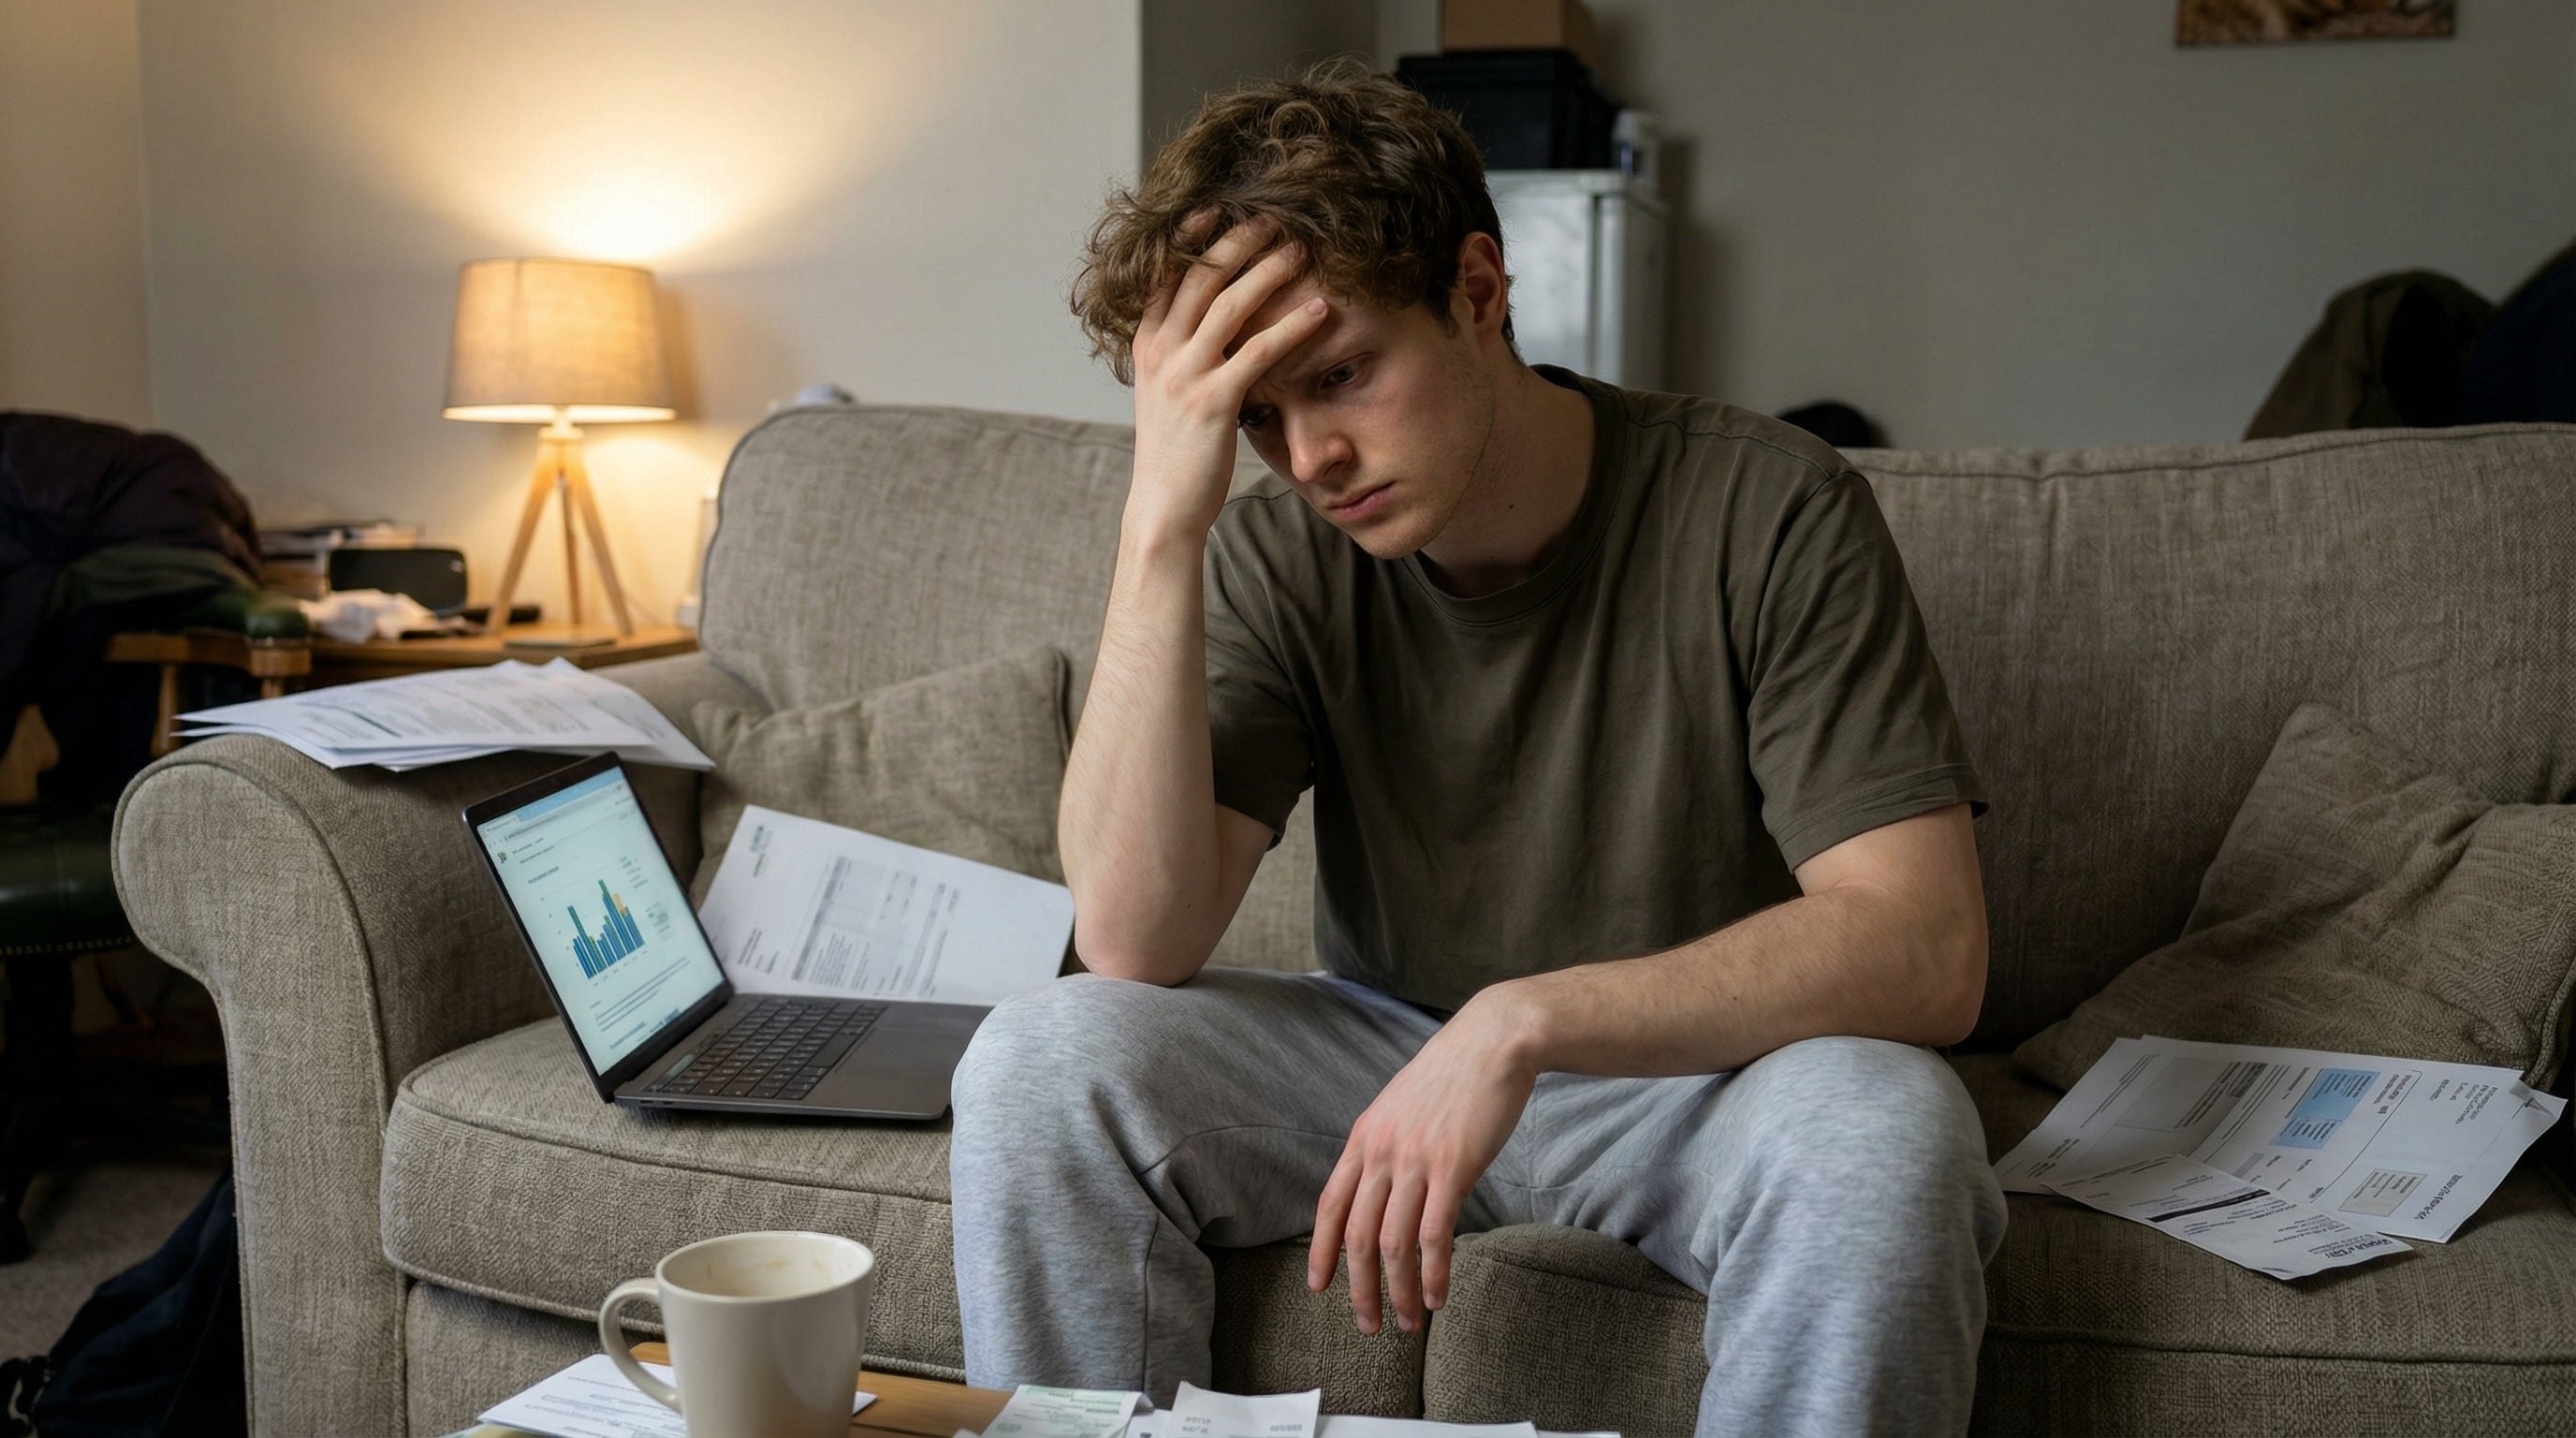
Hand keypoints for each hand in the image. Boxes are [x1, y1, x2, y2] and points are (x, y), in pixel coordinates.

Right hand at [1125, 215, 1329, 540]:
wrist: (1163, 507)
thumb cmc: (1174, 454)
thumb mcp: (1166, 394)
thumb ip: (1182, 357)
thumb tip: (1210, 330)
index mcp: (1147, 344)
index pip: (1166, 275)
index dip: (1193, 238)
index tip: (1220, 208)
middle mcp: (1161, 351)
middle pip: (1199, 277)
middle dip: (1238, 241)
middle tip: (1274, 217)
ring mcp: (1184, 374)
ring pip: (1228, 305)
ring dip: (1268, 272)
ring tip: (1301, 251)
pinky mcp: (1212, 401)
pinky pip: (1256, 352)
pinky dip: (1291, 328)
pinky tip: (1320, 312)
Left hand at [1307, 996, 1537, 1334]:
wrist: (1495, 1040)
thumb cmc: (1454, 1073)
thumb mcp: (1402, 1106)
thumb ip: (1388, 1145)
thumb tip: (1386, 1186)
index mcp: (1365, 1136)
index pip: (1330, 1204)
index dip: (1322, 1250)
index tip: (1319, 1287)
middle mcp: (1382, 1152)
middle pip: (1359, 1236)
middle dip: (1360, 1289)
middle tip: (1368, 1325)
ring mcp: (1416, 1160)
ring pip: (1394, 1244)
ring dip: (1400, 1292)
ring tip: (1410, 1321)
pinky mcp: (1453, 1168)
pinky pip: (1434, 1235)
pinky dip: (1434, 1274)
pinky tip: (1439, 1296)